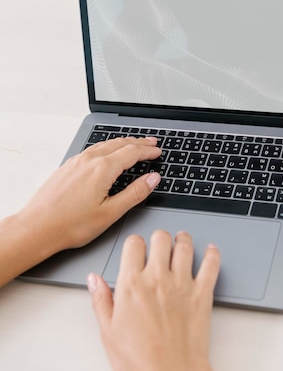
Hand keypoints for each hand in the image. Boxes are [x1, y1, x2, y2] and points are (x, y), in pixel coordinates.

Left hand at [15, 137, 161, 252]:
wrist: (36, 228)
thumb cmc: (70, 225)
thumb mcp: (110, 213)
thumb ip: (134, 193)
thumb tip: (152, 179)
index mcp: (102, 169)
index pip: (132, 152)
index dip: (147, 151)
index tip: (157, 152)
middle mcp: (89, 160)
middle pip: (120, 144)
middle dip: (138, 143)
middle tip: (151, 143)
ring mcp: (76, 161)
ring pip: (105, 144)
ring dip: (123, 143)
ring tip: (134, 144)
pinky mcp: (67, 166)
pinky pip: (93, 149)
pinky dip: (107, 147)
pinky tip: (107, 153)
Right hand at [88, 231, 266, 370]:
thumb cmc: (139, 363)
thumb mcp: (108, 333)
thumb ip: (101, 301)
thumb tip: (94, 280)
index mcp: (131, 285)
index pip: (133, 244)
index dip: (134, 244)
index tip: (135, 250)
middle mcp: (157, 278)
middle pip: (160, 238)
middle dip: (158, 238)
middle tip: (158, 245)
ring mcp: (182, 284)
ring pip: (184, 246)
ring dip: (182, 240)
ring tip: (181, 241)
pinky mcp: (202, 294)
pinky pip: (211, 265)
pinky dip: (213, 255)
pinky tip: (211, 251)